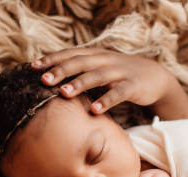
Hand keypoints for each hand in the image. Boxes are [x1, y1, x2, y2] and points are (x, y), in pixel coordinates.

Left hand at [32, 48, 187, 120]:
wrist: (154, 76)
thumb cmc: (118, 75)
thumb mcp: (98, 69)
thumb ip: (78, 71)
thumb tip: (49, 79)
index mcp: (94, 55)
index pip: (70, 54)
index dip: (52, 59)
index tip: (33, 67)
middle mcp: (105, 60)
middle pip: (80, 63)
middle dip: (61, 70)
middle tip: (44, 80)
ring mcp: (119, 72)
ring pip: (97, 76)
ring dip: (80, 84)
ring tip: (64, 93)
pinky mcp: (133, 85)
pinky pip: (118, 93)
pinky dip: (106, 101)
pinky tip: (94, 110)